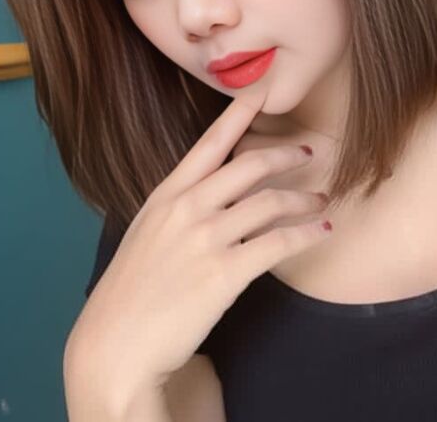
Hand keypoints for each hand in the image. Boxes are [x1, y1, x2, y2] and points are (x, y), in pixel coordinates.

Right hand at [69, 90, 331, 400]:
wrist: (116, 346)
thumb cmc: (132, 292)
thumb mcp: (147, 235)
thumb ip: (179, 209)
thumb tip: (216, 193)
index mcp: (167, 195)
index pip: (209, 143)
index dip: (238, 114)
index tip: (260, 92)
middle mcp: (188, 209)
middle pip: (250, 165)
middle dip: (285, 154)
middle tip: (308, 153)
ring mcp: (206, 239)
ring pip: (270, 202)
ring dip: (303, 198)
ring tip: (320, 200)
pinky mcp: (225, 273)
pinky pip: (278, 244)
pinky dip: (305, 234)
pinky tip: (320, 232)